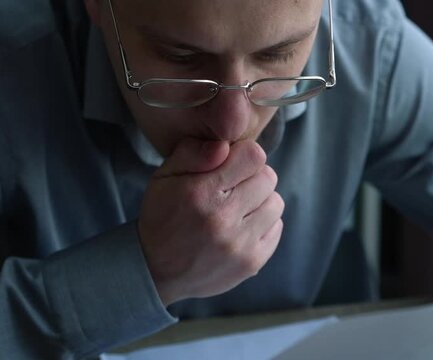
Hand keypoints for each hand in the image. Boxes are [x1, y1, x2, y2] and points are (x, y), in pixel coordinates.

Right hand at [138, 138, 283, 305]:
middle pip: (268, 178)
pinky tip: (243, 226)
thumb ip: (192, 153)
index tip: (232, 164)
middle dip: (253, 177)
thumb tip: (225, 146)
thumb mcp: (164, 177)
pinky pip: (276, 228)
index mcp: (201, 193)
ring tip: (239, 207)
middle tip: (234, 187)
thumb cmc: (162, 217)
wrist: (157, 271)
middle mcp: (223, 219)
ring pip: (275, 202)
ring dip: (261, 201)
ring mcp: (240, 244)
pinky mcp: (252, 262)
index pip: (253, 156)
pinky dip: (264, 224)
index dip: (244, 155)